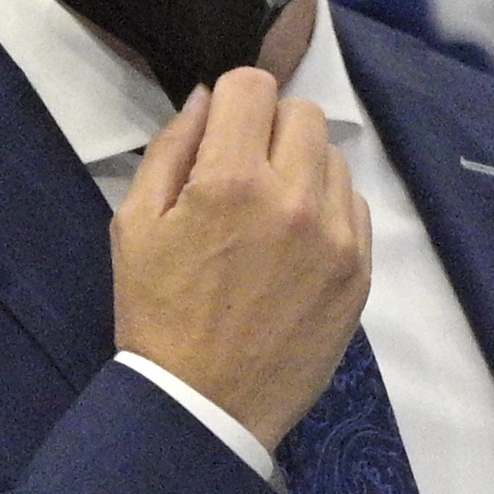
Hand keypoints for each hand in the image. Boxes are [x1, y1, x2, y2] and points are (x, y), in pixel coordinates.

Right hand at [109, 68, 365, 448]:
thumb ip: (171, 148)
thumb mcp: (134, 226)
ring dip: (303, 168)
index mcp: (231, 180)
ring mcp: (336, 238)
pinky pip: (355, 206)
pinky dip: (327, 210)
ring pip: (334, 158)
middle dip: (270, 129)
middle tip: (243, 174)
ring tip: (270, 214)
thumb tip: (207, 97)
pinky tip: (295, 245)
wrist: (205, 407)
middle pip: (303, 113)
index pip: (253, 85)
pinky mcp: (360, 272)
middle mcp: (295, 198)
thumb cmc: (158, 316)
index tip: (221, 132)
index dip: (232, 100)